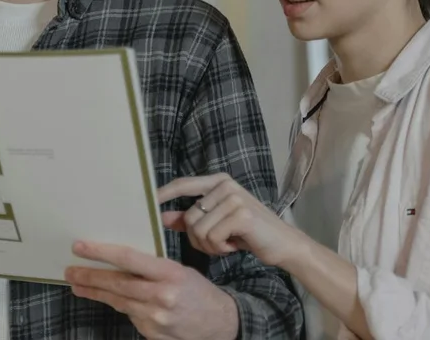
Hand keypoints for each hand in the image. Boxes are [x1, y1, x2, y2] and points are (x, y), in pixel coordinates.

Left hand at [65, 241, 237, 339]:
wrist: (219, 324)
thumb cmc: (199, 292)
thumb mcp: (180, 271)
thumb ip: (152, 268)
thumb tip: (119, 261)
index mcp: (170, 273)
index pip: (128, 258)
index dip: (101, 252)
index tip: (80, 247)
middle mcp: (161, 296)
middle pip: (116, 283)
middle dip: (89, 276)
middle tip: (70, 270)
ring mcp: (155, 318)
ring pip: (117, 301)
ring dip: (95, 292)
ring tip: (78, 284)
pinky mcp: (152, 333)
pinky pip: (130, 316)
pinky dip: (120, 306)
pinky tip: (111, 299)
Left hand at [158, 173, 299, 267]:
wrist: (283, 244)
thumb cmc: (247, 233)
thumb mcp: (217, 223)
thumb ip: (190, 218)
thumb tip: (163, 217)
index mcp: (218, 181)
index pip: (182, 184)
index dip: (162, 194)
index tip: (146, 204)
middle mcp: (225, 185)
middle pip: (190, 216)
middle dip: (198, 238)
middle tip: (217, 243)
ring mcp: (234, 198)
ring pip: (199, 229)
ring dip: (210, 245)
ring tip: (228, 243)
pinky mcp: (241, 214)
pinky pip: (212, 237)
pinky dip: (220, 248)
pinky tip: (235, 245)